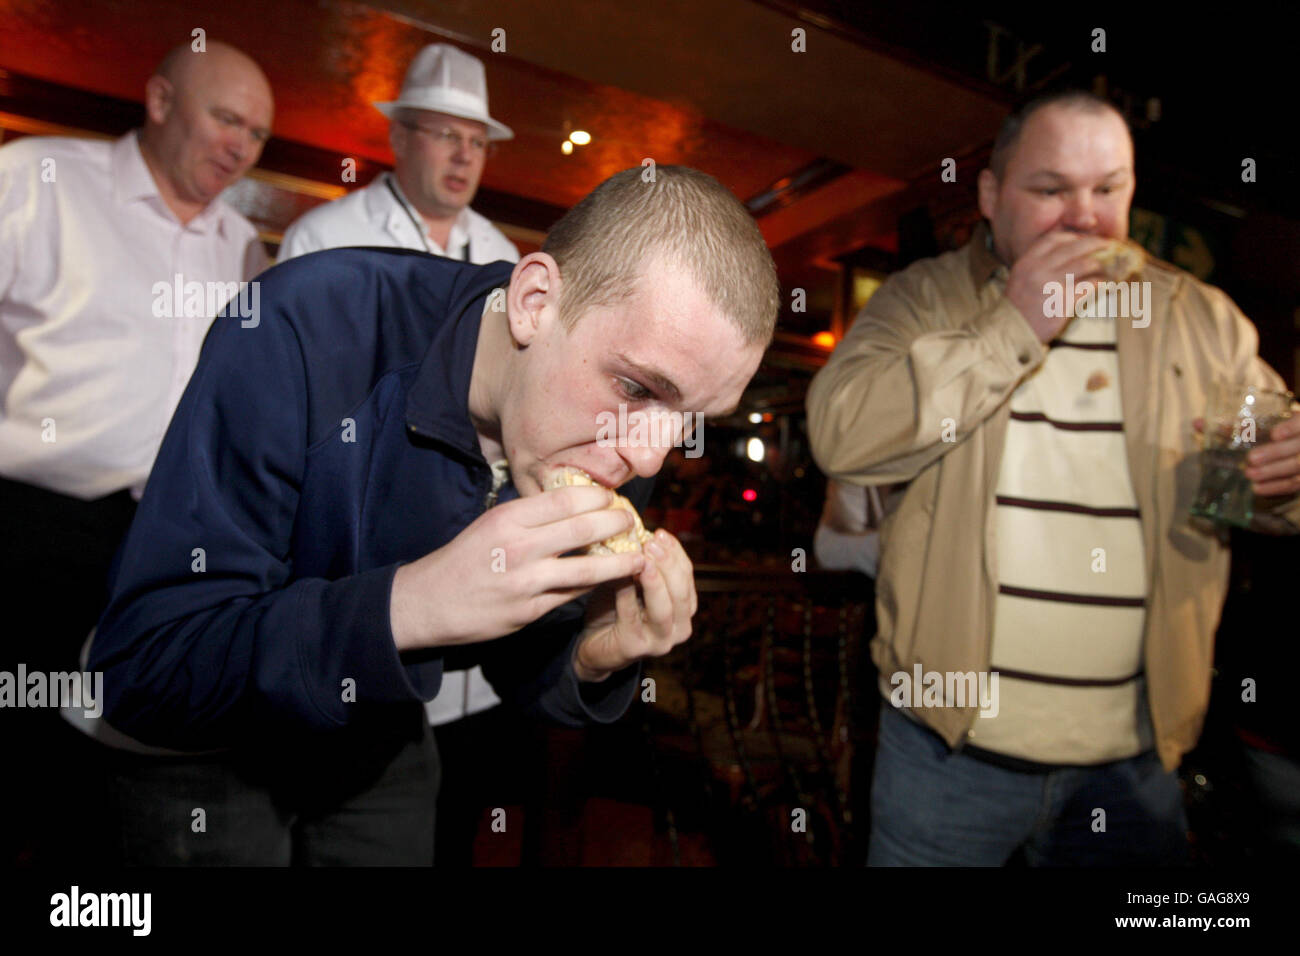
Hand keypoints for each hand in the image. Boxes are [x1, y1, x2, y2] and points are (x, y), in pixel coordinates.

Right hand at [390, 485, 645, 650]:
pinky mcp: (529, 611)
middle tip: (634, 521)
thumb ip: (531, 516)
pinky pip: (572, 595)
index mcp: (509, 518)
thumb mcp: (491, 523)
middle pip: (584, 528)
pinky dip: (595, 587)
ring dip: (619, 562)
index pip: (566, 499)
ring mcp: (526, 582)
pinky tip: (610, 581)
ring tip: (640, 557)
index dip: (598, 497)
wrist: (428, 602)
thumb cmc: (465, 557)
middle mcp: (519, 547)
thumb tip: (576, 504)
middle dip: (617, 523)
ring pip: (587, 568)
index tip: (614, 498)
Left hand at [573, 529, 697, 680]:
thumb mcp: (633, 582)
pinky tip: (620, 577)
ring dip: (654, 582)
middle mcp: (679, 628)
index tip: (660, 532)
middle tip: (652, 542)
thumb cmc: (615, 609)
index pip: (687, 576)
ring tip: (644, 560)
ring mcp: (659, 642)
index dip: (676, 553)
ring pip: (664, 609)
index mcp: (684, 609)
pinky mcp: (635, 648)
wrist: (594, 646)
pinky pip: (631, 617)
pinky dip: (627, 595)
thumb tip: (640, 531)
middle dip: (668, 565)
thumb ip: (642, 563)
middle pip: (681, 593)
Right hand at [1005, 232, 1111, 342]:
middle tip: (1107, 244)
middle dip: (1095, 243)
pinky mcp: (1064, 302)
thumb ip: (1037, 265)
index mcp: (1027, 262)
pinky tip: (1105, 284)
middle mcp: (1038, 270)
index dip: (1072, 237)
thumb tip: (1066, 256)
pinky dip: (1100, 283)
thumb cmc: (1017, 307)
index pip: (1054, 239)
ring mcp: (1052, 285)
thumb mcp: (1020, 279)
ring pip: (1085, 264)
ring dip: (1100, 264)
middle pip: (1074, 247)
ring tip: (1107, 267)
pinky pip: (1089, 286)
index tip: (1083, 240)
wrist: (1011, 333)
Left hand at [1244, 413, 1299, 496]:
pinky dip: (1276, 487)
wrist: (1293, 443)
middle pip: (1297, 447)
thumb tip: (1215, 426)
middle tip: (1252, 458)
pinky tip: (1257, 489)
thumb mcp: (1272, 422)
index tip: (1275, 434)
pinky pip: (1294, 485)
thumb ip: (1250, 425)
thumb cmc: (1279, 430)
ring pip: (1296, 467)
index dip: (1291, 428)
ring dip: (1272, 472)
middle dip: (1275, 453)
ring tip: (1249, 474)